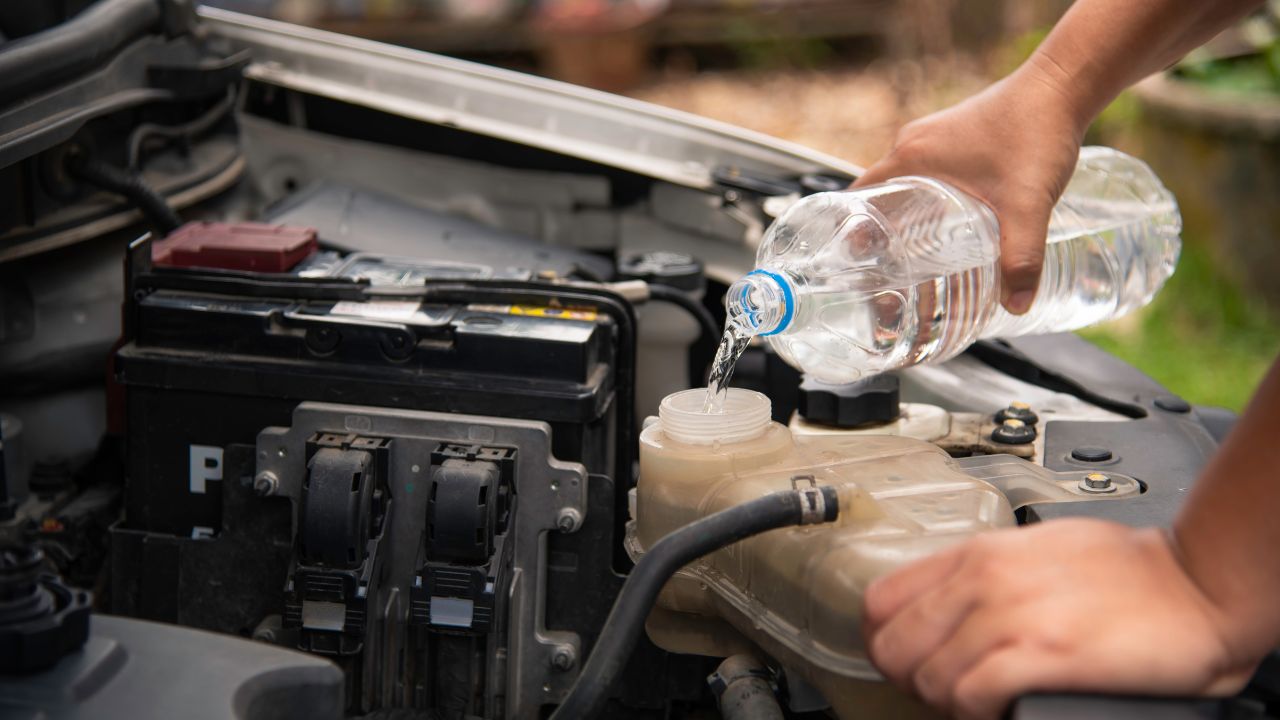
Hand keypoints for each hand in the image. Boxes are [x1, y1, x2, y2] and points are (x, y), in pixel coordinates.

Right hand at [853, 59, 1086, 313]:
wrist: (1064, 87)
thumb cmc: (1037, 131)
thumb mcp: (1027, 204)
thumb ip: (1022, 257)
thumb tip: (1017, 305)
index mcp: (912, 158)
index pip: (858, 198)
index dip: (851, 233)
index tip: (856, 265)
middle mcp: (915, 145)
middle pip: (878, 197)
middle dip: (879, 235)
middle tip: (887, 273)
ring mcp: (935, 138)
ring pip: (904, 186)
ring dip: (904, 218)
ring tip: (914, 257)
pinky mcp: (957, 136)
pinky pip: (927, 174)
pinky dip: (927, 200)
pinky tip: (949, 225)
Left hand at [862, 519, 1258, 719]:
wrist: (1194, 584)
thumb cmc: (1126, 569)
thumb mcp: (1033, 548)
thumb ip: (981, 572)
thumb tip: (943, 603)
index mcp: (977, 553)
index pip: (882, 599)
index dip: (882, 639)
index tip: (901, 658)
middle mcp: (984, 580)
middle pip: (892, 644)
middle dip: (907, 677)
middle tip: (934, 689)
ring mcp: (1009, 617)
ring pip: (927, 676)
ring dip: (944, 701)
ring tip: (972, 702)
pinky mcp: (1041, 655)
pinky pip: (970, 695)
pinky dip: (975, 712)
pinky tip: (996, 708)